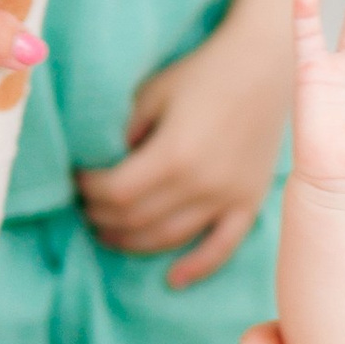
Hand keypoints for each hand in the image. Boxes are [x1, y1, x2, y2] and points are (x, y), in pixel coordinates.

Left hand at [79, 31, 285, 288]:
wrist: (266, 64)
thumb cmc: (204, 71)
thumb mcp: (153, 92)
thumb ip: (124, 132)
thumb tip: (101, 165)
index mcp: (174, 155)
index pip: (116, 193)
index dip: (89, 190)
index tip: (78, 178)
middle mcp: (202, 184)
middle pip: (137, 220)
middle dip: (103, 215)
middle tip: (87, 205)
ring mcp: (228, 197)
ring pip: (169, 238)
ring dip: (132, 241)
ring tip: (110, 232)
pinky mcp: (249, 201)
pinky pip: (222, 247)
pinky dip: (197, 266)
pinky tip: (172, 279)